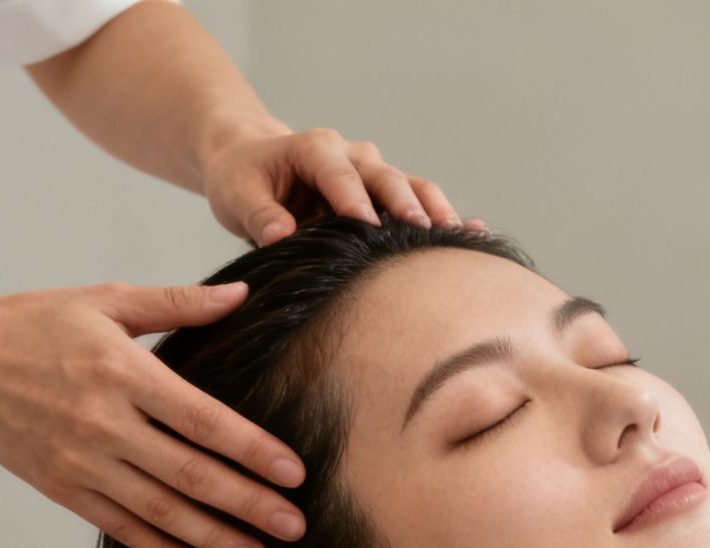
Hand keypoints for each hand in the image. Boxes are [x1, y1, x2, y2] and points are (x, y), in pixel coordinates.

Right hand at [0, 280, 302, 547]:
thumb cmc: (32, 324)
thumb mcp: (104, 300)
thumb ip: (175, 303)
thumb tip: (240, 296)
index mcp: (122, 372)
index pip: (202, 419)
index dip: (252, 449)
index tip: (295, 473)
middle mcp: (103, 424)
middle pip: (189, 474)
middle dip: (247, 505)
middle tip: (294, 528)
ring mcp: (80, 462)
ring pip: (159, 511)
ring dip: (214, 538)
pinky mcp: (62, 488)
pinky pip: (120, 527)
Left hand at [199, 123, 479, 245]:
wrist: (252, 163)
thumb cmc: (242, 179)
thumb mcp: (236, 196)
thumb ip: (258, 215)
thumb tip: (281, 236)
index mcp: (313, 149)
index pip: (335, 170)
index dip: (351, 197)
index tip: (366, 224)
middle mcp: (350, 155)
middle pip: (383, 175)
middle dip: (402, 202)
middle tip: (419, 230)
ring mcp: (371, 173)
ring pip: (410, 185)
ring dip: (432, 210)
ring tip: (455, 236)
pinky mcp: (383, 194)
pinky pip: (418, 201)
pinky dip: (441, 216)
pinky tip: (473, 231)